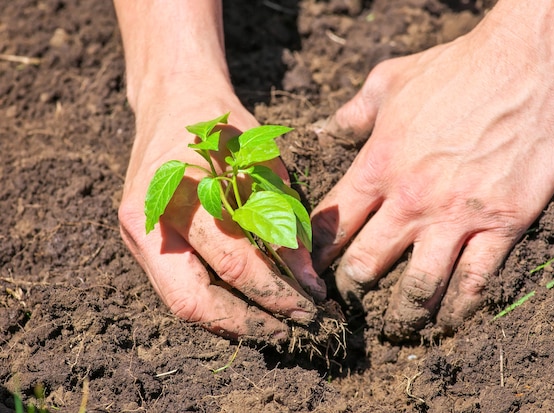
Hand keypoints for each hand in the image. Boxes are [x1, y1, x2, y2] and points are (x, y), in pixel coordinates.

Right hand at [118, 87, 324, 341]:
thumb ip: (281, 218)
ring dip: (232, 321)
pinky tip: (248, 307)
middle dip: (249, 323)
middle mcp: (146, 222)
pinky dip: (216, 304)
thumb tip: (305, 277)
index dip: (276, 291)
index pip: (232, 263)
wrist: (173, 102)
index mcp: (177, 193)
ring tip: (274, 325)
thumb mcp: (261, 161)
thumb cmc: (222, 126)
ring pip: (183, 303)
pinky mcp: (142, 244)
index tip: (312, 303)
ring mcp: (138, 236)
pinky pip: (178, 288)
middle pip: (194, 301)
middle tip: (292, 328)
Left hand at [311, 20, 553, 340]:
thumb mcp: (389, 82)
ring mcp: (455, 218)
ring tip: (394, 328)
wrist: (526, 67)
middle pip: (365, 264)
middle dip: (351, 289)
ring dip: (401, 314)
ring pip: (416, 285)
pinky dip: (458, 309)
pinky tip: (448, 323)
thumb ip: (352, 114)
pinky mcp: (500, 226)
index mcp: (377, 167)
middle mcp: (410, 201)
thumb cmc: (453, 70)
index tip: (309, 271)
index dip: (315, 254)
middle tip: (348, 303)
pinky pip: (473, 281)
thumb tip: (323, 130)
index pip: (332, 225)